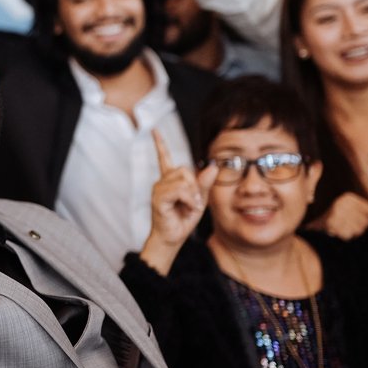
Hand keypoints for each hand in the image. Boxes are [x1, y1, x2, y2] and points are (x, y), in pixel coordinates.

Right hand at [140, 131, 216, 272]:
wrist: (173, 237)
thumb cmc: (183, 219)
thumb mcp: (199, 200)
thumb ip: (205, 184)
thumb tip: (212, 165)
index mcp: (170, 180)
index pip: (164, 158)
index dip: (160, 144)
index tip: (154, 130)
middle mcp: (162, 181)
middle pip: (184, 169)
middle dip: (195, 186)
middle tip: (193, 203)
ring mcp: (158, 189)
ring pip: (184, 179)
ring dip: (193, 195)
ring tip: (189, 207)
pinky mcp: (159, 198)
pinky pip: (180, 190)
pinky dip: (188, 199)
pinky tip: (187, 207)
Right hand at [317, 192, 367, 240]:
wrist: (316, 224)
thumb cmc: (338, 217)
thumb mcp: (353, 211)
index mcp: (348, 197)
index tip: (358, 219)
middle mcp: (342, 203)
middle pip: (366, 221)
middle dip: (360, 226)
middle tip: (350, 225)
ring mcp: (336, 214)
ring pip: (358, 229)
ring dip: (353, 232)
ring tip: (344, 228)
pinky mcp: (331, 225)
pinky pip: (348, 235)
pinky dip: (345, 236)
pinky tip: (340, 233)